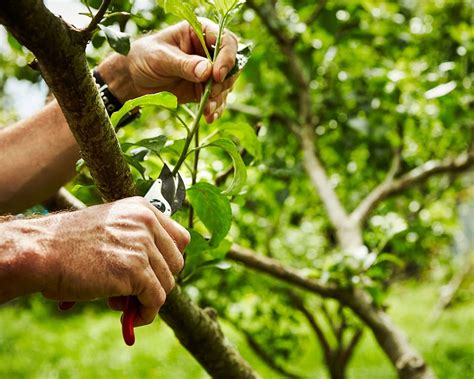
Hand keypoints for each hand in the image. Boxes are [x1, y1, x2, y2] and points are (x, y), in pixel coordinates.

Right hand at [5, 197, 189, 325]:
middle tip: (132, 289)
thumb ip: (138, 240)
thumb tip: (161, 272)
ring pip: (167, 283)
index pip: (180, 238)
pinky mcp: (135, 270)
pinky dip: (146, 313)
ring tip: (119, 300)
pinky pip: (156, 299)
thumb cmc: (70, 244)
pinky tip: (130, 318)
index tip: (154, 273)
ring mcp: (142, 245)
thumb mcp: (111, 227)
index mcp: (142, 209)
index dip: (169, 260)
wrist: (41, 251)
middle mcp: (146, 222)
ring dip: (147, 298)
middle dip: (158, 280)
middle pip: (177, 262)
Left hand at [99, 18, 238, 122]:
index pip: (226, 41)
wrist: (134, 78)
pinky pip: (217, 99)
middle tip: (210, 94)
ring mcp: (208, 72)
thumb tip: (207, 71)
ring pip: (226, 85)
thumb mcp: (160, 58)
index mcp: (200, 33)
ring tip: (207, 109)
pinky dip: (215, 109)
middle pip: (231, 65)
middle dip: (224, 82)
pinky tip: (209, 117)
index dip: (226, 58)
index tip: (217, 75)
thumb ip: (183, 64)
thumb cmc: (144, 57)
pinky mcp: (204, 89)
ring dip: (219, 98)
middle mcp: (208, 52)